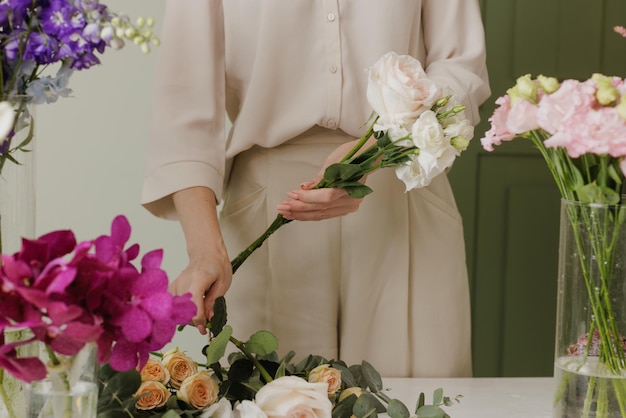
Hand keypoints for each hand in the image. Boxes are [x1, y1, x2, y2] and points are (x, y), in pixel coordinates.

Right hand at [171, 186, 231, 333]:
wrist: (206, 253)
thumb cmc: (216, 266)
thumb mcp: (222, 284)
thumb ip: (213, 303)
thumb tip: (208, 320)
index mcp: (198, 279)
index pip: (194, 307)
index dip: (199, 322)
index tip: (205, 329)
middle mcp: (183, 282)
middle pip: (182, 311)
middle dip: (193, 321)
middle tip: (205, 321)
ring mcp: (175, 285)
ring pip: (175, 310)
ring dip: (187, 316)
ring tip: (199, 312)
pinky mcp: (171, 288)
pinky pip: (172, 306)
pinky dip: (180, 311)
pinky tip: (189, 309)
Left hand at [276, 140, 367, 220]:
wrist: (366, 156)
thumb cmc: (352, 154)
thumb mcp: (334, 161)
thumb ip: (319, 178)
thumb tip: (304, 187)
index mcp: (351, 187)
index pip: (326, 197)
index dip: (307, 197)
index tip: (292, 194)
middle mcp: (351, 200)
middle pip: (322, 208)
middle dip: (300, 208)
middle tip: (283, 206)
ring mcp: (349, 206)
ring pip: (322, 214)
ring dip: (302, 214)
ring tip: (286, 212)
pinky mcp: (344, 208)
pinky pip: (325, 214)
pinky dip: (310, 214)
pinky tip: (298, 214)